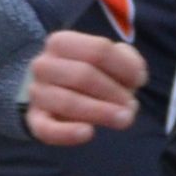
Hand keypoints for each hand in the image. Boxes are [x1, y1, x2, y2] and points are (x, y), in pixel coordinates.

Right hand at [23, 31, 146, 145]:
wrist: (59, 92)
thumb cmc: (92, 73)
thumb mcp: (111, 60)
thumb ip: (127, 60)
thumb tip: (136, 76)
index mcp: (61, 42)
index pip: (98, 50)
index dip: (125, 67)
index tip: (140, 80)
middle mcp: (43, 65)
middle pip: (82, 75)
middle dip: (114, 92)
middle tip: (132, 106)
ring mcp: (37, 93)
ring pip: (66, 101)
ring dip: (101, 112)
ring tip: (124, 120)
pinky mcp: (35, 120)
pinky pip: (46, 129)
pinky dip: (67, 133)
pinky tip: (88, 132)